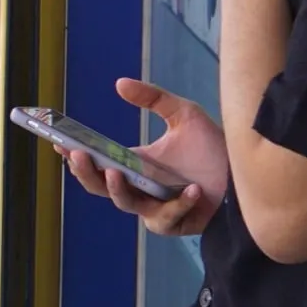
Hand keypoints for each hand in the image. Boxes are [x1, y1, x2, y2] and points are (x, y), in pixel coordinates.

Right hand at [62, 77, 226, 235]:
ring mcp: (157, 208)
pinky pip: (168, 218)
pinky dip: (179, 205)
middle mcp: (141, 189)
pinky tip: (192, 190)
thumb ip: (152, 98)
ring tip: (116, 173)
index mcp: (135, 166)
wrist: (248, 172)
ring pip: (127, 205)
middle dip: (85, 173)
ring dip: (119, 190)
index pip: (97, 164)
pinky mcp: (178, 223)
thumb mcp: (183, 114)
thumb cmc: (215, 148)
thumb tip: (119, 83)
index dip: (76, 156)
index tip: (59, 141)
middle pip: (101, 188)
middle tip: (77, 156)